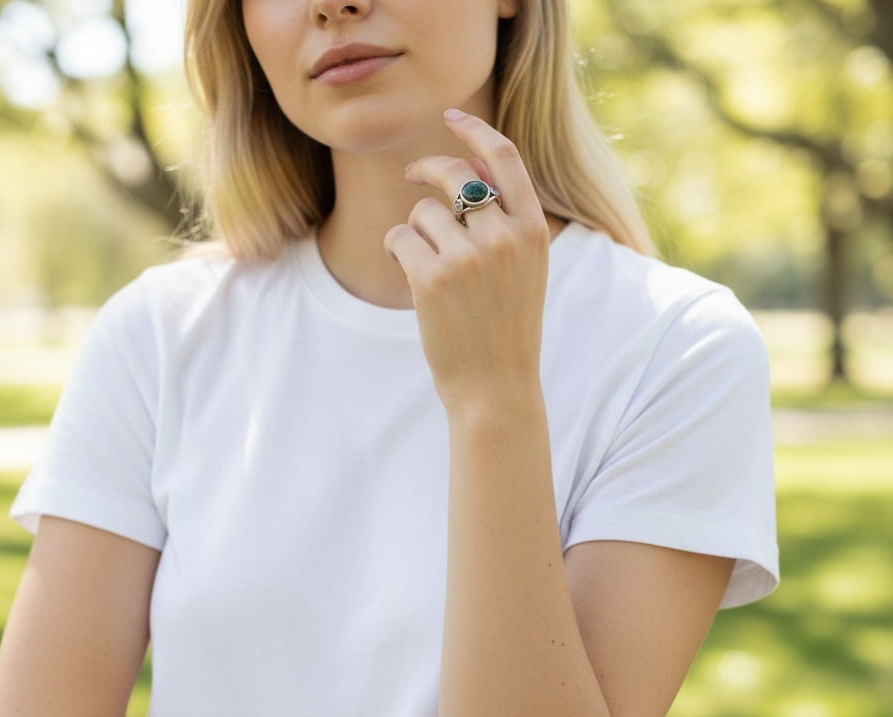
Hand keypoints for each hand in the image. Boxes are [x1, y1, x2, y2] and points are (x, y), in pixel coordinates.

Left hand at [384, 109, 551, 414]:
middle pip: (454, 175)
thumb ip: (504, 220)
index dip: (474, 131)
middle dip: (426, 167)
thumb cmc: (506, 329)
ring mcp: (467, 257)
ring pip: (422, 211)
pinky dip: (396, 248)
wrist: (496, 387)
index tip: (451, 117)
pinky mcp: (431, 278)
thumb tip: (467, 169)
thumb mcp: (524, 270)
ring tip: (424, 262)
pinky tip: (409, 272)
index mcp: (533, 230)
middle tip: (410, 173)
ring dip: (414, 230)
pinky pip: (399, 237)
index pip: (504, 157)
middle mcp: (503, 237)